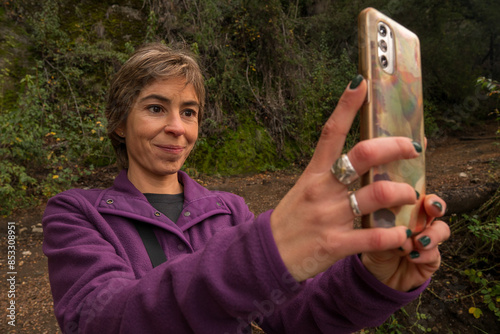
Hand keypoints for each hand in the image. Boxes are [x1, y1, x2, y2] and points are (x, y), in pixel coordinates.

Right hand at [270, 75, 424, 281]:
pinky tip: (401, 234)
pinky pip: (374, 236)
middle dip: (395, 146)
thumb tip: (364, 164)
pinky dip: (394, 235)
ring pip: (377, 193)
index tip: (361, 82)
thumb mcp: (305, 191)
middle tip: (414, 147)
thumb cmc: (292, 220)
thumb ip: (332, 177)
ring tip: (410, 196)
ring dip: (403, 192)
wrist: (268, 255)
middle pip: (363, 155)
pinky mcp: (334, 244)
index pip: (331, 132)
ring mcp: (329, 216)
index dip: (346, 105)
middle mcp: (323, 189)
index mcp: (314, 173)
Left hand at [361, 195, 449, 291]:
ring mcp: (428, 240)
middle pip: (436, 208)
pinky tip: (412, 257)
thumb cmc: (375, 249)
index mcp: (405, 211)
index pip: (417, 195)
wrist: (377, 277)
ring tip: (418, 242)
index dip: (418, 190)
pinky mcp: (432, 259)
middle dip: (437, 206)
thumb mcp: (373, 235)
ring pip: (441, 230)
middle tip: (432, 209)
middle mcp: (420, 222)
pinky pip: (434, 254)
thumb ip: (384, 227)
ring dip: (431, 234)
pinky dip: (424, 255)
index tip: (418, 194)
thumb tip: (397, 227)